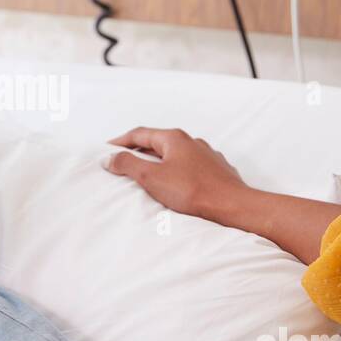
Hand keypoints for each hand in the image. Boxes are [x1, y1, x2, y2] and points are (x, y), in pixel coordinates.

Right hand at [103, 126, 252, 226]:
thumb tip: (110, 158)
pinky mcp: (216, 171)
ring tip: (147, 173)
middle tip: (123, 160)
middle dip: (139, 151)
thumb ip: (128, 165)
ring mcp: (206, 155)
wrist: (232, 206)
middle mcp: (191, 142)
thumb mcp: (152, 178)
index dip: (121, 141)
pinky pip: (190, 167)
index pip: (140, 134)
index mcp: (174, 138)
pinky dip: (176, 171)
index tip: (108, 148)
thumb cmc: (193, 191)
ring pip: (175, 155)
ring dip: (158, 161)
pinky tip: (175, 184)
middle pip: (158, 142)